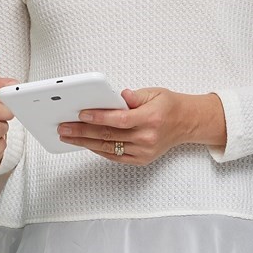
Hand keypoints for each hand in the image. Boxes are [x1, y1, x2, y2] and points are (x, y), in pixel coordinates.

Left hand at [56, 88, 226, 164]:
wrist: (188, 123)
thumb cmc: (169, 105)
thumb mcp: (154, 92)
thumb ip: (133, 96)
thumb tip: (116, 96)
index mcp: (151, 118)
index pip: (119, 119)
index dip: (98, 117)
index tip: (81, 114)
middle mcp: (147, 137)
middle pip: (110, 135)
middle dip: (83, 131)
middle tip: (64, 127)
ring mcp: (144, 151)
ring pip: (109, 148)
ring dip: (85, 142)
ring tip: (68, 136)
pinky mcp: (142, 160)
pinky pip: (115, 157)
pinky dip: (99, 150)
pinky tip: (85, 143)